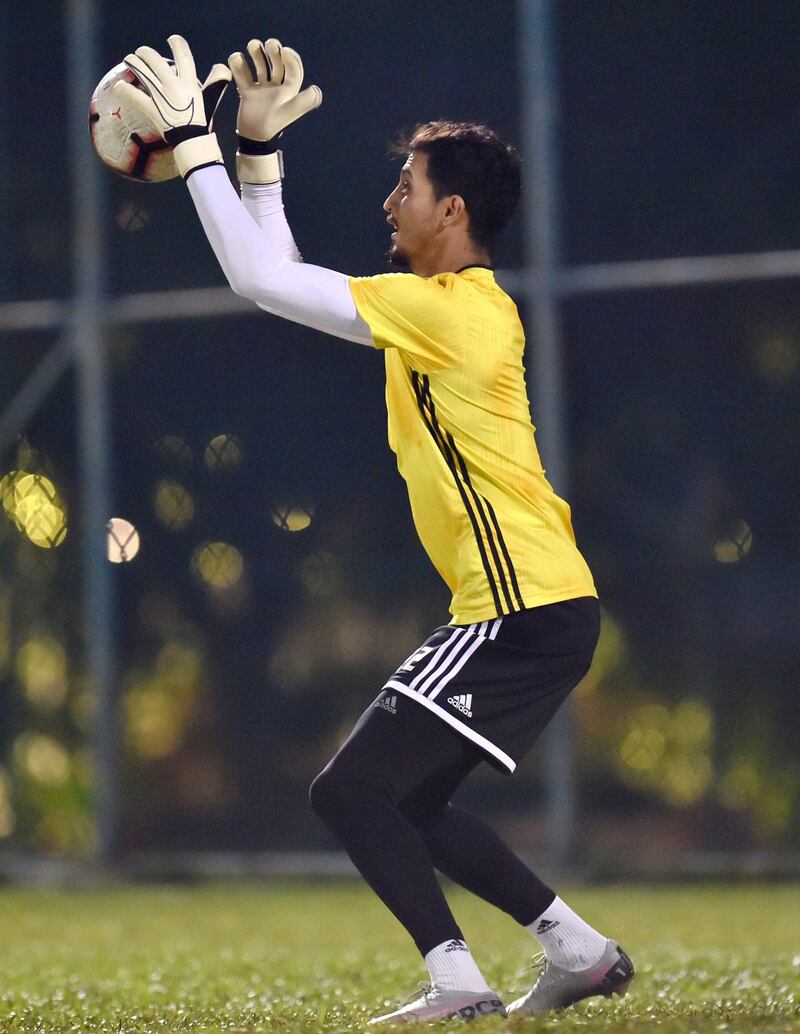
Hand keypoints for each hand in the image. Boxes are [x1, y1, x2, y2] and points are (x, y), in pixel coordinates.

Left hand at [113, 35, 231, 177]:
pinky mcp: (152, 109)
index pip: (183, 56)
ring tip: (129, 60)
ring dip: (132, 62)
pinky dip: (124, 90)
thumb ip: (215, 81)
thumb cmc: (201, 122)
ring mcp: (161, 97)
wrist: (193, 142)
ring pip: (141, 71)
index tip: (172, 39)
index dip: (177, 44)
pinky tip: (118, 87)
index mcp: (189, 83)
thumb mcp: (210, 99)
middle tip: (141, 53)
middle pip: (154, 60)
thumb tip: (222, 67)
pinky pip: (133, 95)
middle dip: (145, 53)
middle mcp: (174, 86)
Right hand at [228, 38, 320, 183]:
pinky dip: (238, 64)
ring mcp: (261, 88)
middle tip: (269, 44)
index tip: (284, 50)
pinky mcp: (247, 91)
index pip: (293, 68)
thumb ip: (304, 101)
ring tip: (252, 45)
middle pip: (276, 63)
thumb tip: (316, 89)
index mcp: (290, 90)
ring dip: (257, 53)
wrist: (255, 137)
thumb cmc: (275, 124)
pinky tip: (237, 59)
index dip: (290, 57)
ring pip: (260, 65)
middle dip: (273, 51)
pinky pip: (243, 74)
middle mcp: (277, 87)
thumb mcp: (291, 111)